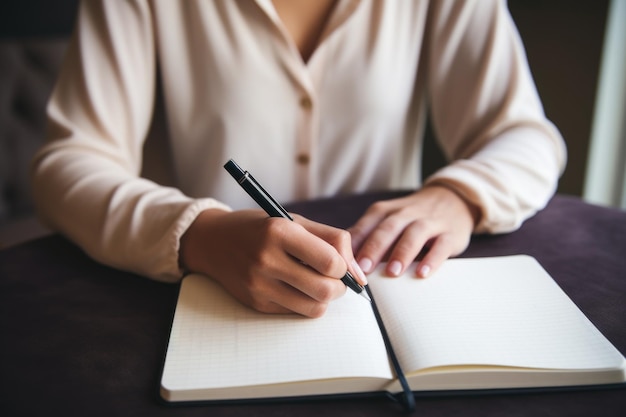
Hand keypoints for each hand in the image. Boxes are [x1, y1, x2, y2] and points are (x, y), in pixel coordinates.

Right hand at [179, 209, 366, 317]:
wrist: (213, 241)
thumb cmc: (262, 227)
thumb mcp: (295, 220)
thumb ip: (332, 240)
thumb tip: (359, 275)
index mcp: (279, 232)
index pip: (329, 262)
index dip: (343, 266)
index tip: (337, 262)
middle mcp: (266, 259)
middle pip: (324, 290)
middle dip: (339, 288)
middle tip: (334, 279)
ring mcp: (258, 285)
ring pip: (313, 308)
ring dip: (324, 299)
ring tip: (316, 283)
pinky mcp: (255, 303)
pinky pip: (295, 312)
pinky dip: (304, 302)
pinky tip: (294, 287)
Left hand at [348, 185, 478, 277]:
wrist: (452, 200)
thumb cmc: (410, 218)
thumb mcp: (387, 221)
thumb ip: (366, 237)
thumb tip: (338, 258)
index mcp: (385, 211)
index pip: (367, 225)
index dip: (355, 243)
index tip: (344, 261)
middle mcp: (406, 213)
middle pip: (388, 228)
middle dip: (374, 247)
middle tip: (363, 269)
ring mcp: (430, 222)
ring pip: (414, 233)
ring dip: (402, 252)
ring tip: (392, 272)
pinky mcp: (450, 233)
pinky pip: (441, 245)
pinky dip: (432, 259)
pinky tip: (422, 273)